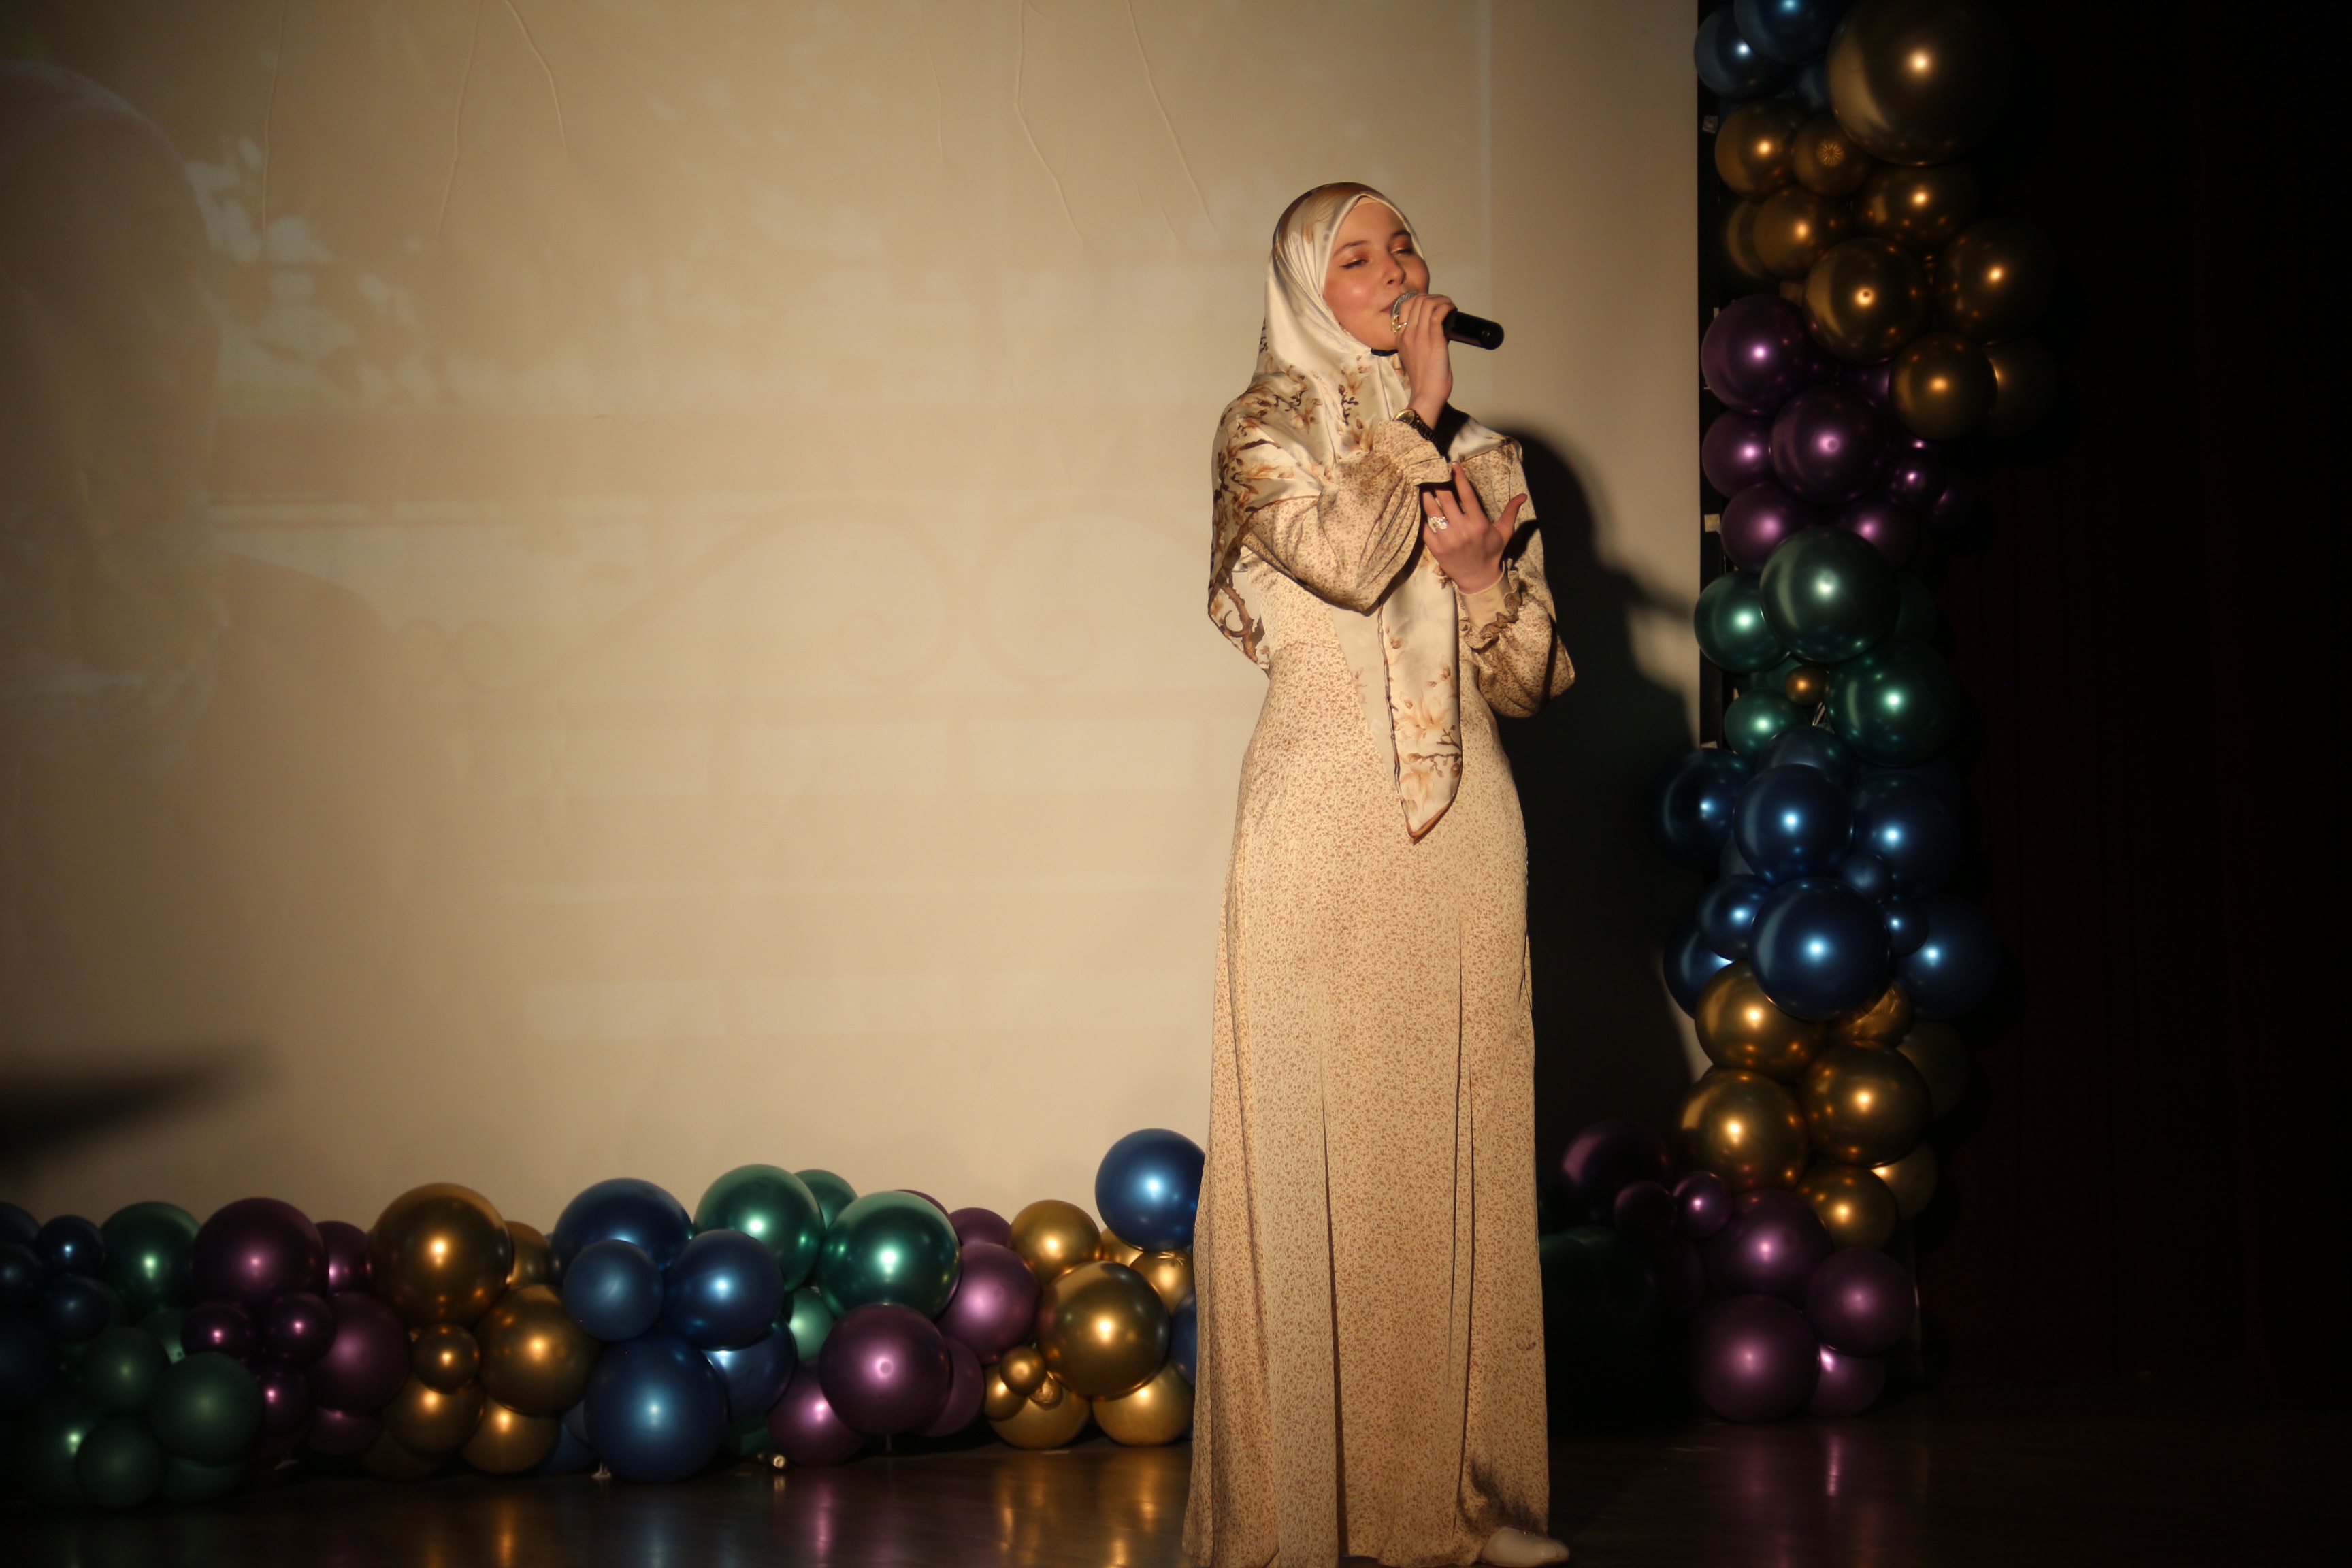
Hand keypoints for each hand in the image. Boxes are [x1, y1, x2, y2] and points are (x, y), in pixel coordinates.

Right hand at [1394, 291, 1454, 425]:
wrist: (1426, 395)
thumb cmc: (1424, 380)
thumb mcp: (1415, 356)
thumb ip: (1422, 341)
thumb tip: (1439, 328)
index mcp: (1400, 337)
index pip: (1404, 306)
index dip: (1421, 299)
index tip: (1433, 305)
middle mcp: (1407, 333)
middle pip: (1416, 300)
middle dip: (1434, 297)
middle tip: (1445, 304)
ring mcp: (1418, 335)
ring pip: (1427, 303)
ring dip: (1442, 300)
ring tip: (1450, 306)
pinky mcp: (1433, 339)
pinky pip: (1438, 312)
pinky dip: (1447, 307)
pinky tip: (1453, 310)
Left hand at [1421, 463, 1523, 593]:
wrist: (1478, 578)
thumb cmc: (1491, 552)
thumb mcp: (1504, 532)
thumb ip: (1511, 512)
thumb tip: (1522, 495)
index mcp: (1479, 524)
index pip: (1467, 495)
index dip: (1459, 478)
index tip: (1452, 465)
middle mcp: (1462, 530)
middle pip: (1446, 499)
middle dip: (1438, 483)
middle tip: (1432, 472)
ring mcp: (1447, 539)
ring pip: (1432, 510)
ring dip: (1426, 495)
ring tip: (1422, 484)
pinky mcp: (1435, 547)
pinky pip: (1424, 527)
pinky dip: (1421, 515)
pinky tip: (1418, 504)